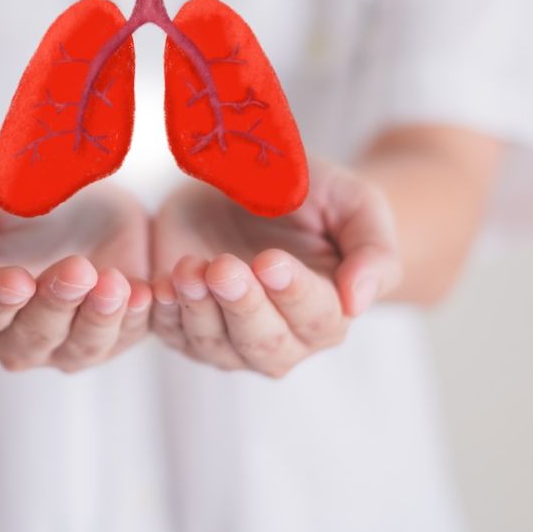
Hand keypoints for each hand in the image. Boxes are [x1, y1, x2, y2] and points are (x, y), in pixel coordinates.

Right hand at [0, 159, 152, 372]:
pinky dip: (138, 318)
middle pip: (34, 336)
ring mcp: (69, 337)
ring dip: (100, 319)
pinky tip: (145, 292)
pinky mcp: (115, 323)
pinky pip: (128, 333)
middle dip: (56, 304)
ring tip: (114, 284)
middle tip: (75, 269)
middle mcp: (17, 335)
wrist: (48, 191)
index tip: (15, 280)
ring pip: (83, 346)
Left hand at [150, 158, 400, 376]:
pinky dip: (163, 314)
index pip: (316, 317)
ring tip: (188, 270)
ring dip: (198, 311)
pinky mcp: (185, 323)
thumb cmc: (316, 196)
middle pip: (264, 343)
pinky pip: (171, 333)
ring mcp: (229, 339)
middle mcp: (283, 339)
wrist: (259, 186)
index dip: (293, 293)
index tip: (271, 260)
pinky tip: (159, 285)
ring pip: (214, 345)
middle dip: (242, 306)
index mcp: (330, 312)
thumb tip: (360, 302)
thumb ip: (373, 251)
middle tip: (223, 268)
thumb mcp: (355, 204)